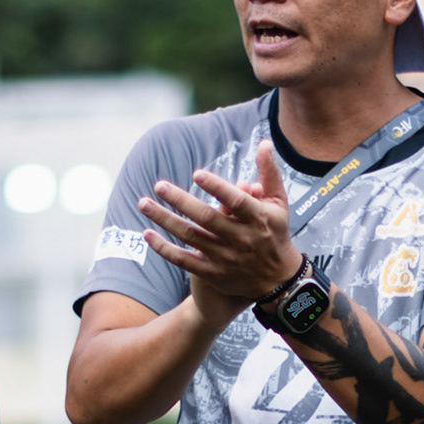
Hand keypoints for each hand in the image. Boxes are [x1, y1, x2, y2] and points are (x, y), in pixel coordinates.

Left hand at [139, 142, 303, 306]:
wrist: (276, 280)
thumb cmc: (274, 232)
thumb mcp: (279, 203)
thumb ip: (270, 173)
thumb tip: (265, 143)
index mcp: (257, 218)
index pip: (237, 202)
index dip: (217, 188)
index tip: (197, 174)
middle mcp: (240, 238)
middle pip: (207, 218)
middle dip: (181, 201)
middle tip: (159, 185)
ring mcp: (225, 257)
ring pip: (191, 237)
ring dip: (165, 220)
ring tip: (144, 204)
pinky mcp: (212, 272)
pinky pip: (184, 260)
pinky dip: (164, 249)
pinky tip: (147, 234)